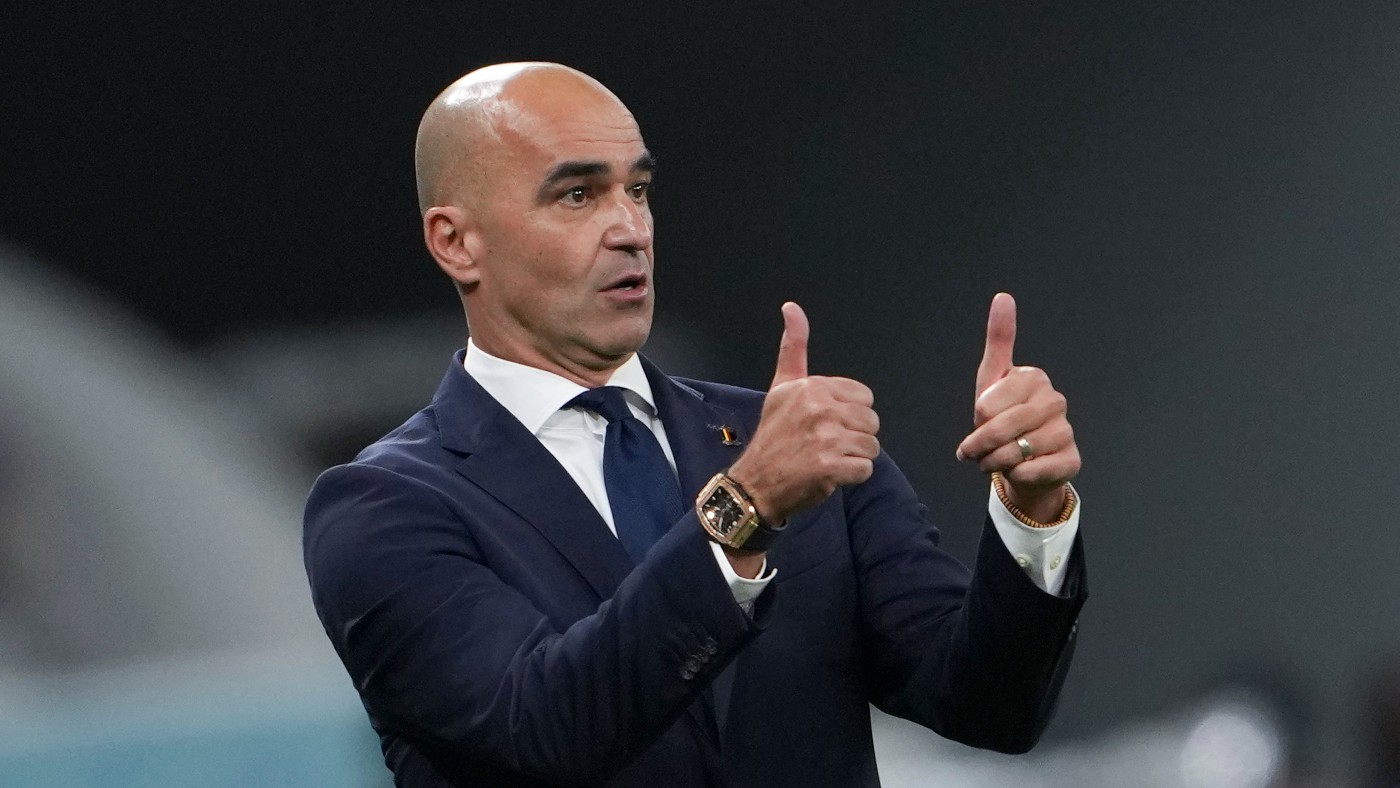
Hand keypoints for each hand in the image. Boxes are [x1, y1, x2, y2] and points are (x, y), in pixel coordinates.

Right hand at [727, 302, 880, 524]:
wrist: (754, 483)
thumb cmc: (773, 437)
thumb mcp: (781, 387)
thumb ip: (794, 347)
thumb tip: (792, 307)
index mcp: (812, 387)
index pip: (864, 398)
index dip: (848, 414)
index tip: (823, 424)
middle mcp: (819, 408)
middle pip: (871, 422)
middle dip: (854, 437)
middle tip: (824, 445)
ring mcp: (825, 438)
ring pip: (871, 447)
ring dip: (853, 458)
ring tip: (826, 459)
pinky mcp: (830, 467)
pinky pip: (865, 470)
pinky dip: (850, 477)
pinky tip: (828, 474)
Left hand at [955, 293, 1079, 521]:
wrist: (1020, 461)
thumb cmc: (1002, 417)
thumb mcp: (991, 380)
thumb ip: (998, 339)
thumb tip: (1003, 296)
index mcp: (1034, 378)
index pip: (987, 405)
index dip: (977, 420)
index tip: (980, 421)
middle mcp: (1055, 401)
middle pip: (1001, 429)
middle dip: (981, 446)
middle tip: (975, 452)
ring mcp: (1066, 431)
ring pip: (1016, 453)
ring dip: (996, 463)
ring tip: (996, 460)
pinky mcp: (1072, 459)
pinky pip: (1033, 472)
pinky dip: (1018, 476)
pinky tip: (1020, 470)